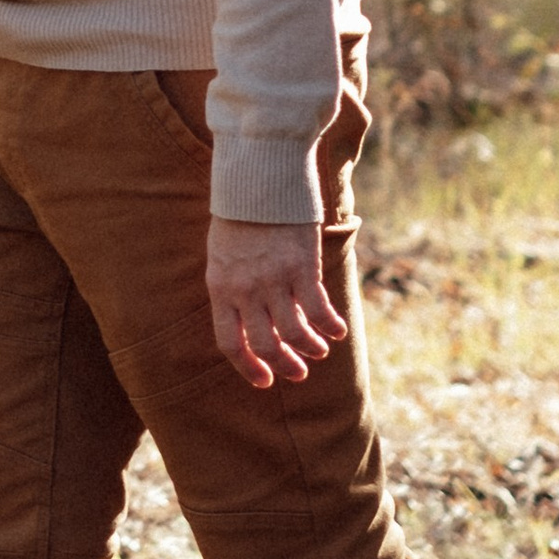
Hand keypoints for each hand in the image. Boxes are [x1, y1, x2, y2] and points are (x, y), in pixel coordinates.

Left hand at [205, 220, 346, 390]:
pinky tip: (338, 330)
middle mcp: (244, 289)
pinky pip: (318, 309)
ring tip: (320, 351)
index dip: (248, 367)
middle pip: (265, 344)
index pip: (230, 342)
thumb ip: (233, 287)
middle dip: (285, 365)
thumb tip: (252, 319)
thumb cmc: (239, 216)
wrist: (257, 178)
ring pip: (294, 333)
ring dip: (311, 348)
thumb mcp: (223, 255)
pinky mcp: (301, 266)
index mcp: (220, 287)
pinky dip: (330, 326)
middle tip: (299, 372)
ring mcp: (273, 279)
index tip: (265, 380)